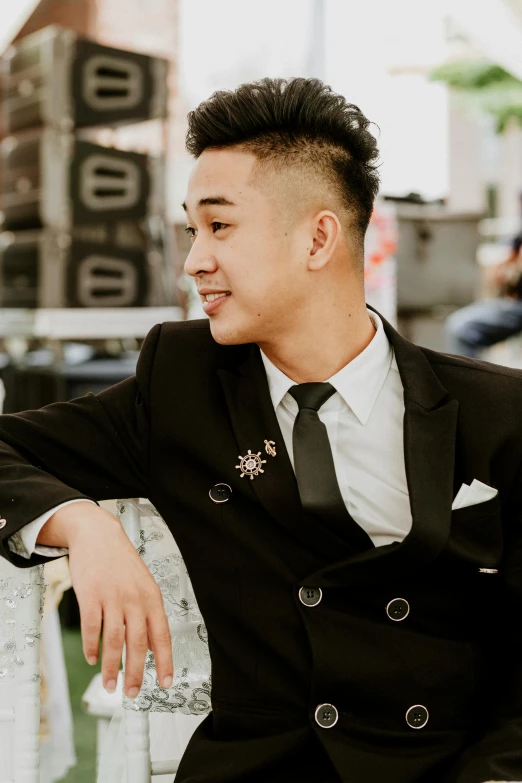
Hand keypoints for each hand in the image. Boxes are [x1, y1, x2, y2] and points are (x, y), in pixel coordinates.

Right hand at [48, 503, 172, 697]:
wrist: (97, 534)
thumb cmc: (120, 561)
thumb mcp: (143, 584)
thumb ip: (147, 614)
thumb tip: (152, 646)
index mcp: (152, 597)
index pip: (162, 634)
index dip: (165, 661)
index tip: (166, 682)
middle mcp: (135, 598)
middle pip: (138, 643)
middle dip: (136, 672)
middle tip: (132, 692)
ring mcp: (112, 597)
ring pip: (114, 640)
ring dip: (111, 666)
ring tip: (110, 684)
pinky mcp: (91, 596)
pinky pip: (93, 628)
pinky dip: (92, 647)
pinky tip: (92, 658)